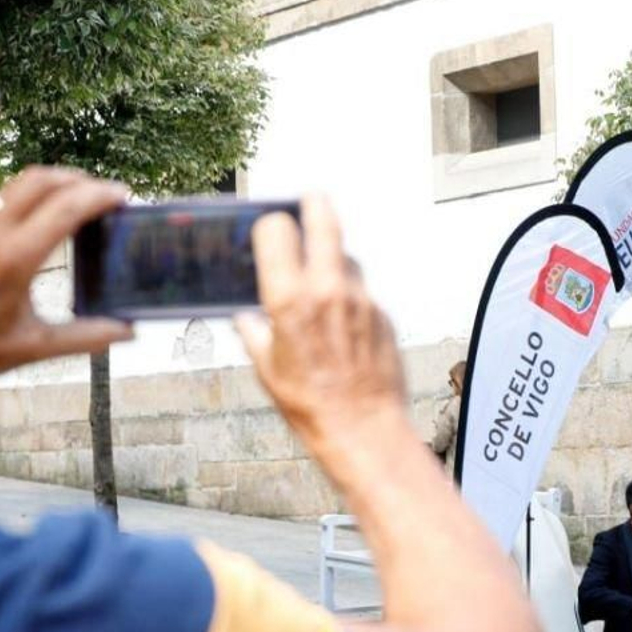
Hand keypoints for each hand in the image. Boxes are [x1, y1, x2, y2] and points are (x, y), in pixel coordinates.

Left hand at [0, 167, 133, 374]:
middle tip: (103, 194)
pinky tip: (48, 220)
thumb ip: (83, 337)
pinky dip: (34, 201)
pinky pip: (6, 202)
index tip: (121, 196)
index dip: (97, 196)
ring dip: (54, 185)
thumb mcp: (31, 347)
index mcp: (14, 260)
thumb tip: (126, 330)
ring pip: (19, 186)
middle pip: (39, 181)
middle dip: (77, 179)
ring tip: (80, 201)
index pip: (63, 209)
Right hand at [235, 195, 407, 457]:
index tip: (270, 228)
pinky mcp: (384, 314)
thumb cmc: (311, 405)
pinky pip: (363, 291)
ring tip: (320, 278)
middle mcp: (328, 290)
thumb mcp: (265, 367)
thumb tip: (246, 316)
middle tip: (307, 203)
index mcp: (288, 299)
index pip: (277, 229)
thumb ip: (254, 331)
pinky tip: (342, 320)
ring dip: (333, 258)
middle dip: (312, 205)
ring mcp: (362, 299)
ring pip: (347, 256)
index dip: (271, 224)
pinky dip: (351, 295)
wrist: (364, 429)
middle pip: (324, 219)